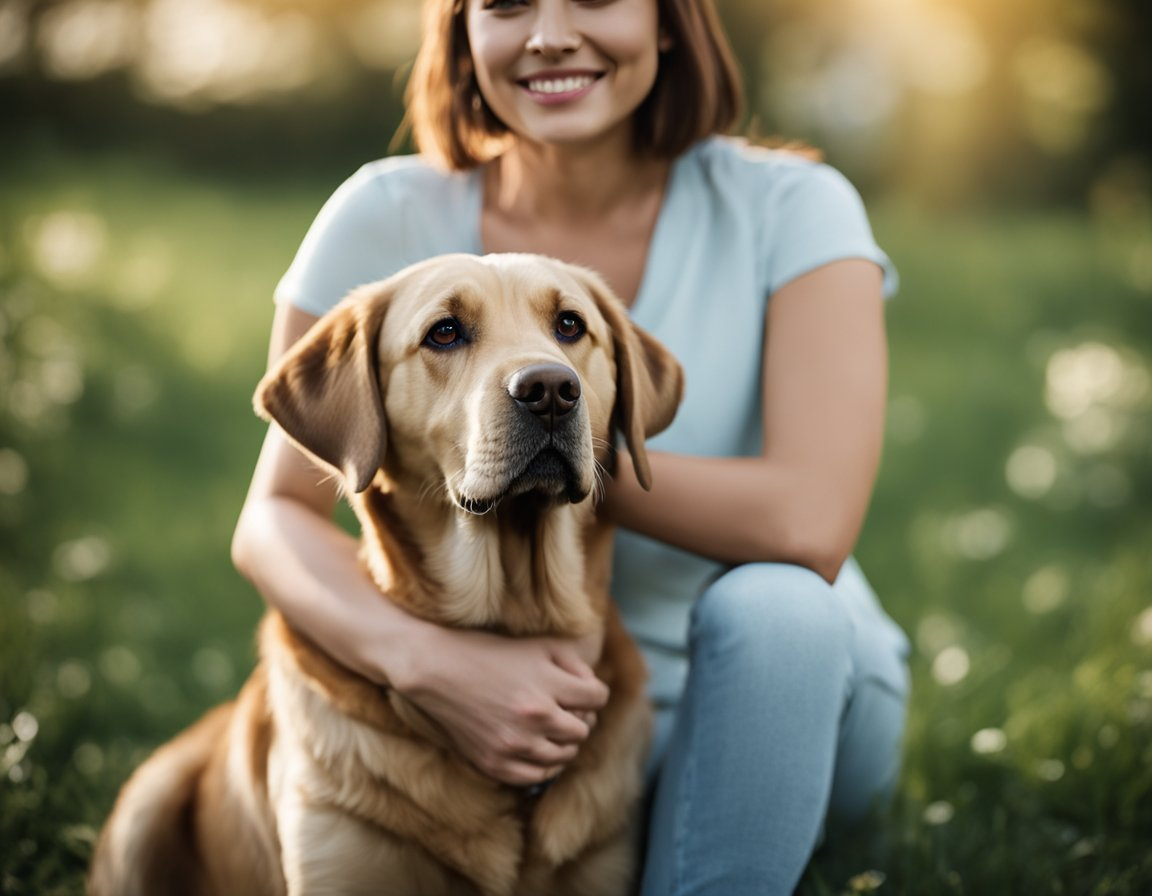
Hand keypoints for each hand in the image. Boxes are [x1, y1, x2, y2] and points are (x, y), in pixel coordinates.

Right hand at [391, 625, 609, 786]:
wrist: (436, 669)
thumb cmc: (490, 651)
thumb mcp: (538, 645)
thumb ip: (575, 665)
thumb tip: (593, 688)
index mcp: (548, 685)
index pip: (598, 698)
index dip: (593, 692)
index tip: (582, 691)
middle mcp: (535, 718)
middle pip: (583, 729)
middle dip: (579, 717)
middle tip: (565, 709)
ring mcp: (514, 745)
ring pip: (564, 756)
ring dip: (564, 742)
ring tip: (552, 729)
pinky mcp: (494, 763)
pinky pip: (536, 776)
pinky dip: (543, 764)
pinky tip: (537, 749)